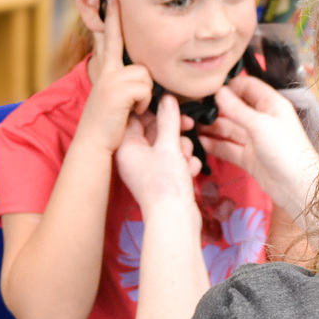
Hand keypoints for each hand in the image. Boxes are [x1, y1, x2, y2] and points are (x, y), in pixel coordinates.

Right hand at [76, 0, 153, 154]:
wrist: (94, 144)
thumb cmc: (109, 127)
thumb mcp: (117, 101)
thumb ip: (127, 85)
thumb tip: (142, 76)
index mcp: (106, 73)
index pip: (107, 42)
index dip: (108, 20)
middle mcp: (106, 71)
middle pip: (116, 41)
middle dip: (113, 19)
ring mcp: (110, 78)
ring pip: (144, 73)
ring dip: (145, 94)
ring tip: (134, 108)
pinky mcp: (117, 88)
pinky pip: (145, 88)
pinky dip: (144, 103)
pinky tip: (133, 113)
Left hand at [116, 95, 202, 227]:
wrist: (174, 220)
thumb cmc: (165, 183)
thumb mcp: (169, 146)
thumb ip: (169, 120)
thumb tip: (168, 98)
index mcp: (127, 148)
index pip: (136, 118)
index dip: (155, 109)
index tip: (171, 104)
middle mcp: (134, 157)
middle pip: (155, 131)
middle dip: (174, 131)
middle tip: (188, 125)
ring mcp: (148, 169)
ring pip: (168, 146)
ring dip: (183, 148)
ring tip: (187, 158)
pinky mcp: (162, 179)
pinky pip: (174, 161)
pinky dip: (185, 163)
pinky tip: (191, 170)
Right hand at [198, 74, 318, 219]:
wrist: (297, 186)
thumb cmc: (286, 150)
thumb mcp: (259, 125)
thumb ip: (237, 109)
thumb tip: (218, 92)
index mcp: (271, 104)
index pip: (248, 86)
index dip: (229, 86)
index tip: (208, 88)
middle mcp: (262, 119)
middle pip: (235, 108)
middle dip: (216, 108)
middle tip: (193, 108)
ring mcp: (254, 139)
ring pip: (229, 128)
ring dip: (212, 127)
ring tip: (190, 125)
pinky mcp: (248, 157)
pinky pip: (228, 147)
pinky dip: (215, 145)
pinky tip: (199, 141)